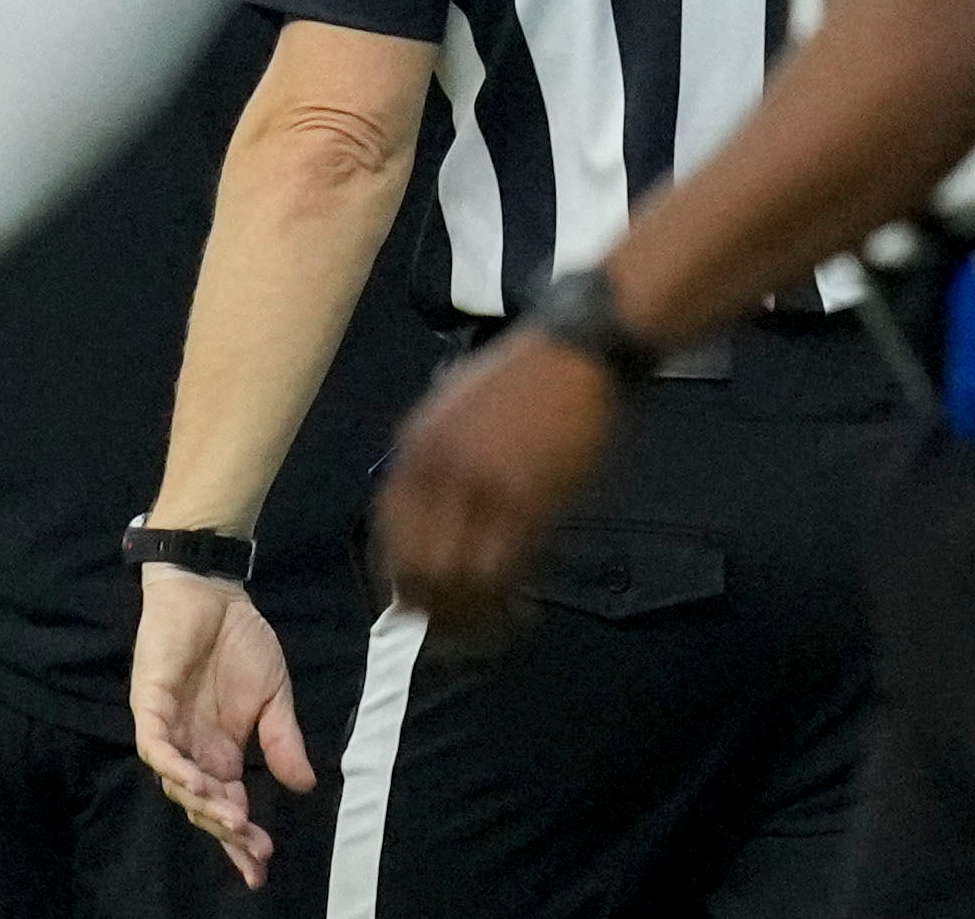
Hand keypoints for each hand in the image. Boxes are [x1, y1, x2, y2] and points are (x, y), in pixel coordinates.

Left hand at [130, 568, 313, 889]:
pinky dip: (172, 766)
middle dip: (226, 830)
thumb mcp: (275, 696)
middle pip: (201, 804)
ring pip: (175, 782)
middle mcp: (190, 751)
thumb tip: (307, 785)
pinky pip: (155, 747)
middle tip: (252, 848)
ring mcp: (167, 731)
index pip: (228, 804)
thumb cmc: (241, 643)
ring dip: (202, 804)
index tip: (262, 863)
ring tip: (233, 820)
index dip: (241, 836)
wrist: (215, 595)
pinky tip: (194, 782)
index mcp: (220, 753)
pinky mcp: (149, 707)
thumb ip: (284, 740)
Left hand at [374, 331, 615, 631]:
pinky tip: (524, 609)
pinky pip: (502, 567)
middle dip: (434, 609)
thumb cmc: (530, 374)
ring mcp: (482, 487)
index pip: (388, 534)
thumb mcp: (458, 408)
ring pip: (457, 577)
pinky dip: (508, 601)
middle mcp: (438, 473)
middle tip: (461, 630)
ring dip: (473, 614)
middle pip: (416, 565)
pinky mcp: (528, 500)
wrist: (586, 344)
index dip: (401, 578)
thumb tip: (436, 526)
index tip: (421, 602)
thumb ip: (439, 463)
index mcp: (416, 449)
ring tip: (496, 626)